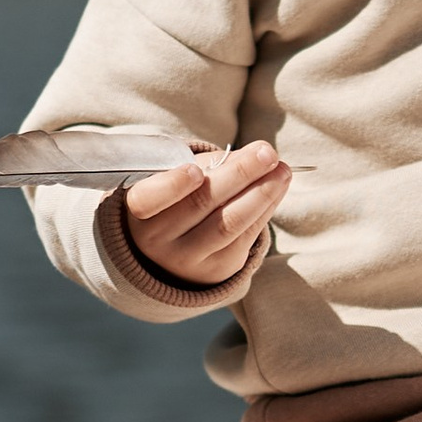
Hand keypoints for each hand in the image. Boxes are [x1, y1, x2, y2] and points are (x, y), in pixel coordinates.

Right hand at [122, 142, 288, 286]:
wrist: (172, 250)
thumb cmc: (175, 198)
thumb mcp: (178, 177)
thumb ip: (211, 165)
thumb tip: (258, 154)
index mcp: (139, 209)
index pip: (149, 199)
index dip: (172, 186)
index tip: (195, 171)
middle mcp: (158, 240)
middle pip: (200, 204)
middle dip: (238, 175)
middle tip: (267, 152)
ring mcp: (187, 259)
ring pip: (228, 224)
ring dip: (262, 194)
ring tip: (282, 171)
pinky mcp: (216, 268)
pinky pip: (245, 236)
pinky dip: (265, 209)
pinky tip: (277, 188)